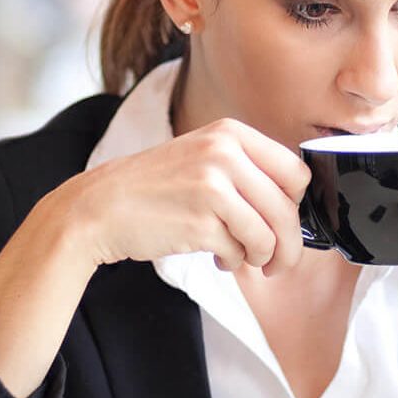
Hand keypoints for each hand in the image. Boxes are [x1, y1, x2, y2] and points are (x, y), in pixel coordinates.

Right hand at [55, 118, 311, 275]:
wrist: (101, 207)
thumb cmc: (155, 188)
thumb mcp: (203, 157)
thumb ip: (247, 171)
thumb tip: (294, 207)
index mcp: (231, 134)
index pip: (296, 171)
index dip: (297, 204)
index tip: (286, 222)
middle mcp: (226, 154)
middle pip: (288, 209)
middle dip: (289, 244)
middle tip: (279, 261)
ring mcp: (213, 187)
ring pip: (269, 236)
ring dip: (263, 258)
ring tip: (245, 260)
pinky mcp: (201, 222)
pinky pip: (240, 253)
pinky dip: (234, 263)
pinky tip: (217, 258)